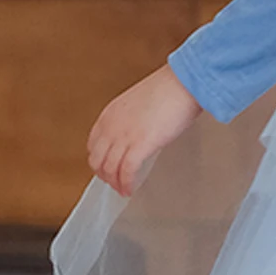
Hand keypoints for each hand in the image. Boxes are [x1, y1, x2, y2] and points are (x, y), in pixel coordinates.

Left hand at [87, 65, 201, 197]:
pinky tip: (130, 189)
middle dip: (104, 175)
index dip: (99, 160)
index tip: (107, 167)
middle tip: (114, 183)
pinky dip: (126, 184)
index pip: (93, 144)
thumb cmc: (169, 89)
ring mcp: (123, 136)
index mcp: (109, 114)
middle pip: (97, 160)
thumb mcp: (139, 103)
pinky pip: (126, 172)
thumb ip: (131, 120)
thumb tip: (138, 134)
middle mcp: (111, 126)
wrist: (182, 84)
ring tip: (123, 189)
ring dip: (115, 183)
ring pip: (109, 169)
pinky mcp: (139, 146)